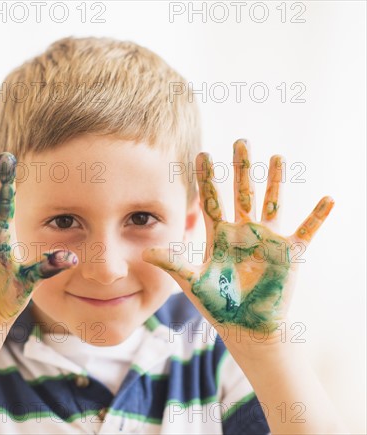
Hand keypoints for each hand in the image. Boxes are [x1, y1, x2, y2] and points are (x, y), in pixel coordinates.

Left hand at [143, 139, 332, 337]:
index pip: (211, 200)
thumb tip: (145, 252)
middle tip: (240, 141)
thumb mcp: (193, 282)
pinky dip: (317, 216)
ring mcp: (268, 240)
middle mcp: (243, 232)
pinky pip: (306, 231)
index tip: (202, 153)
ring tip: (276, 157)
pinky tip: (328, 199)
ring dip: (275, 182)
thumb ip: (173, 264)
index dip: (206, 178)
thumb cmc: (218, 306)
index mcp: (219, 236)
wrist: (246, 328)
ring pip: (272, 203)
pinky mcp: (289, 254)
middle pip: (242, 193)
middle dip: (241, 168)